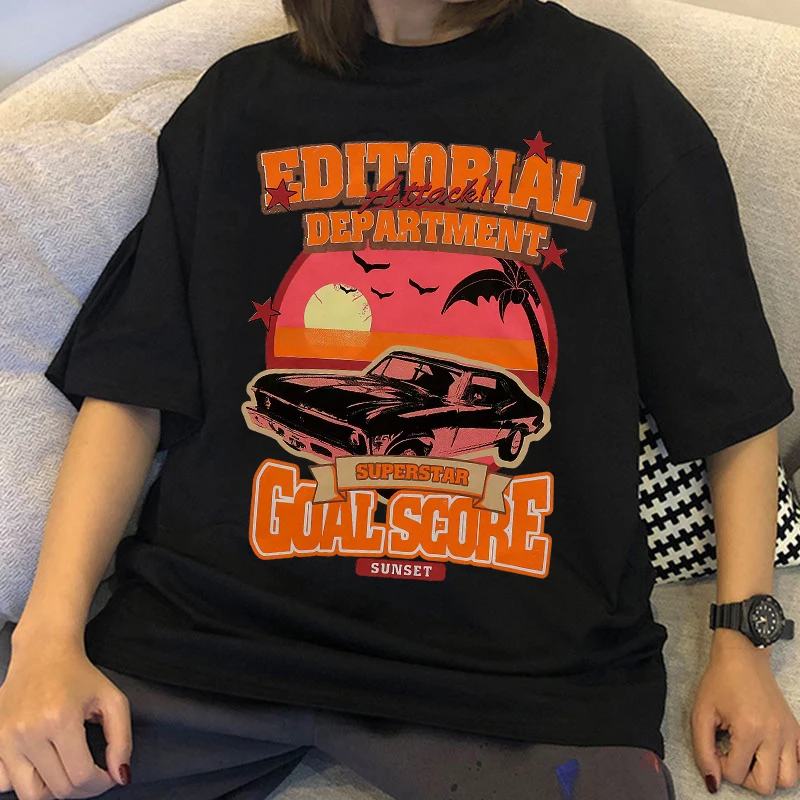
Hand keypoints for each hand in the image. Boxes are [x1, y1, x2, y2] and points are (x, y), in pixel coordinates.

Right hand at [0, 636, 131, 798]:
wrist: (43, 653)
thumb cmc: (80, 675)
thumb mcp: (112, 699)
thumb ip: (121, 739)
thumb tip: (120, 775)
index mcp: (60, 719)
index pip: (81, 776)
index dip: (101, 783)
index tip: (108, 775)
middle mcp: (28, 732)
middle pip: (58, 789)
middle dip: (82, 789)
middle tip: (93, 774)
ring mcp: (5, 739)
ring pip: (30, 794)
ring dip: (54, 790)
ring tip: (68, 771)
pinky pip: (4, 783)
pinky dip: (24, 782)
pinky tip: (41, 764)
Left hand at [691, 630, 799, 794]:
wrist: (742, 656)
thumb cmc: (719, 681)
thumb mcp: (701, 713)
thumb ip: (703, 751)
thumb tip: (713, 782)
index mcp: (749, 729)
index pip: (735, 774)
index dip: (719, 765)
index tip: (716, 746)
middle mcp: (774, 734)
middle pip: (766, 786)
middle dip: (745, 777)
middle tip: (733, 755)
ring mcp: (789, 733)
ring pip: (788, 781)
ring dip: (768, 776)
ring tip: (750, 756)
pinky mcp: (797, 730)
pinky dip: (785, 766)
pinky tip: (767, 752)